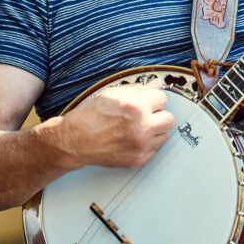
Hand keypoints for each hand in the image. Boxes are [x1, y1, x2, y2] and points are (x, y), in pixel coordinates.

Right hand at [59, 79, 175, 168]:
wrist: (74, 141)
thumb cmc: (89, 117)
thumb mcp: (112, 94)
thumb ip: (139, 89)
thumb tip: (157, 85)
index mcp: (136, 107)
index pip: (163, 98)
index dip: (153, 99)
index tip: (147, 102)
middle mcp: (141, 127)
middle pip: (169, 119)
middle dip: (158, 115)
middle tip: (145, 115)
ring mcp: (141, 145)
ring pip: (164, 135)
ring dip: (154, 130)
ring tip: (136, 128)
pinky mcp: (138, 159)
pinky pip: (154, 149)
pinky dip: (147, 144)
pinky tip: (132, 139)